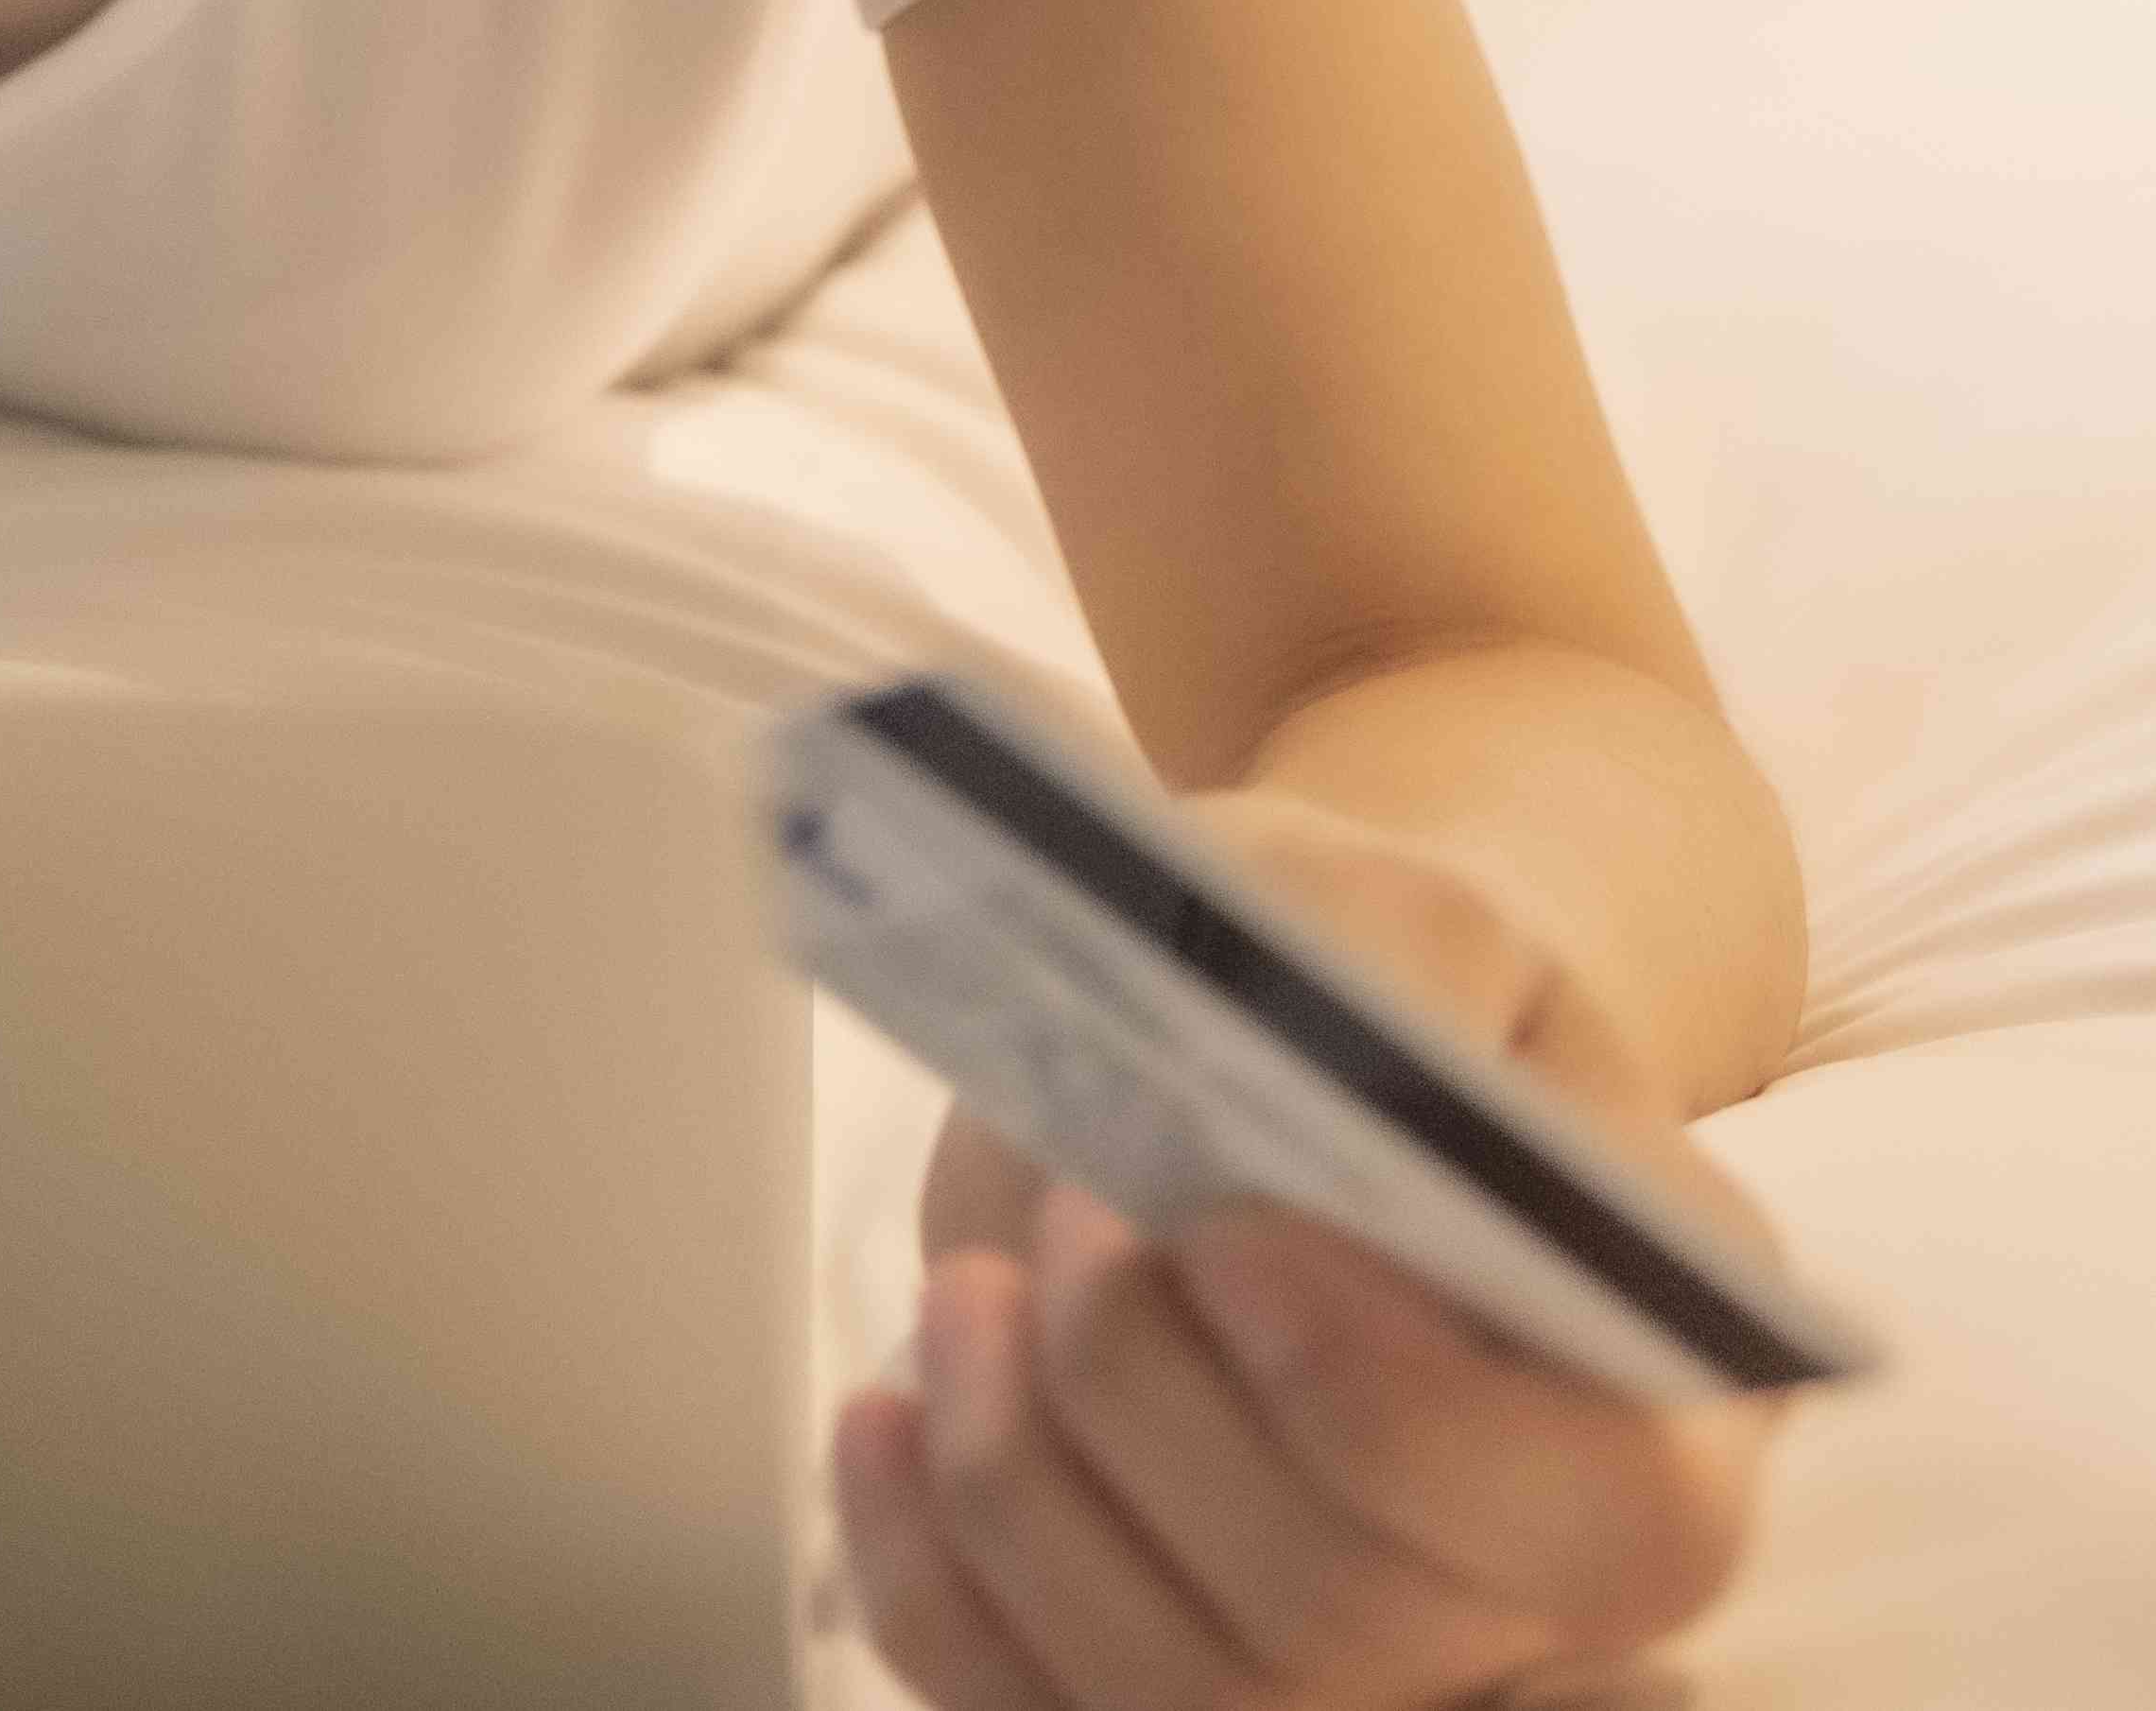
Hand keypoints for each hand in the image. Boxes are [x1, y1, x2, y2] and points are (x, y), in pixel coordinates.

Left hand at [834, 793, 1779, 1707]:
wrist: (1274, 1057)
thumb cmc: (1361, 994)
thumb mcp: (1403, 919)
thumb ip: (1384, 976)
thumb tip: (1296, 1106)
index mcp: (1665, 1419)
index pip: (1582, 1519)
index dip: (1375, 1396)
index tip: (1221, 1230)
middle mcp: (1533, 1598)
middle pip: (1338, 1615)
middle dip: (1149, 1398)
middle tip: (1073, 1220)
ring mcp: (1353, 1668)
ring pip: (1172, 1687)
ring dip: (1019, 1478)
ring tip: (968, 1294)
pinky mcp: (1163, 1670)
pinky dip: (925, 1577)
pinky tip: (887, 1418)